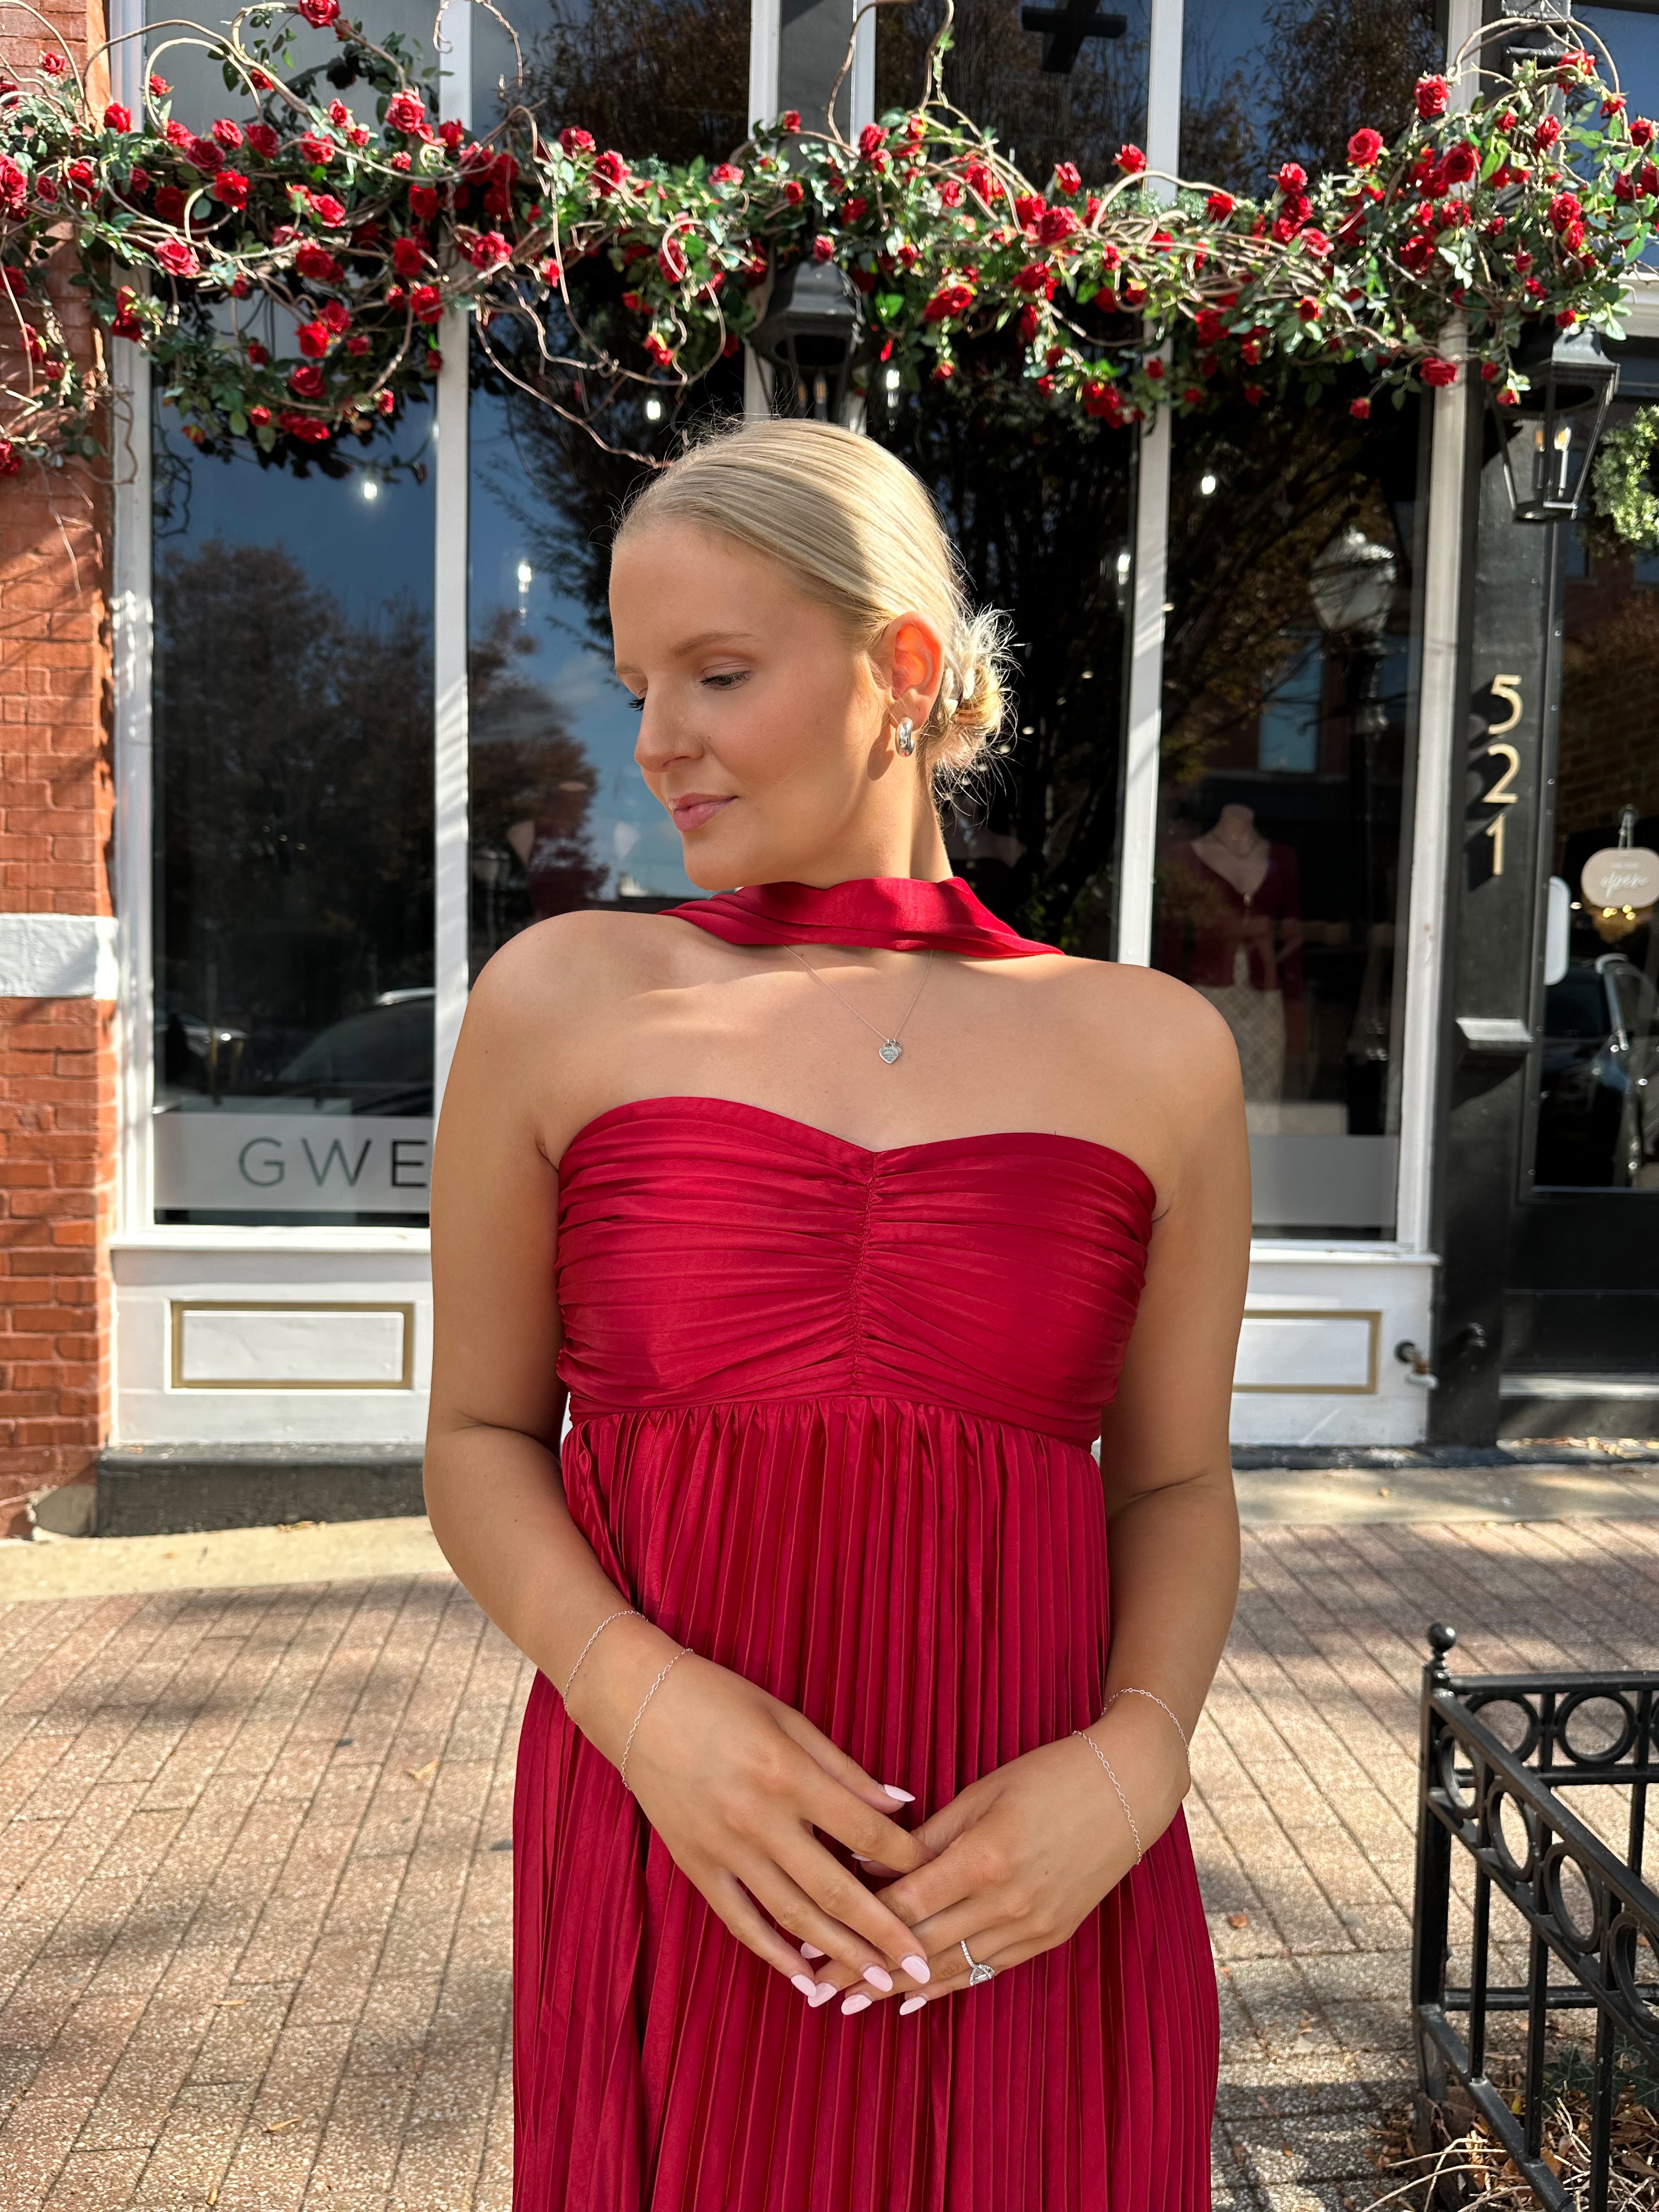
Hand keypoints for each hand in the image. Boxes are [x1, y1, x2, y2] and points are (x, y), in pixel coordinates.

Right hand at [571, 1628, 940, 2005]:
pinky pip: (741, 1921)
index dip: (903, 1856)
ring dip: (839, 1952)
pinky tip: (805, 1979)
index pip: (861, 1828)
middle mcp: (758, 1818)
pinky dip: (774, 1955)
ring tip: (878, 1980)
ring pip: (792, 1915)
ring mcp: (725, 1848)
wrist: (639, 1705)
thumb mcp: (788, 1719)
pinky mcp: (697, 1867)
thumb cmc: (720, 1699)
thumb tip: (901, 1803)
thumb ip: (844, 1768)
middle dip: (883, 1930)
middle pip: (834, 1887)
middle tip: (922, 1963)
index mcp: (787, 1773)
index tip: (935, 1876)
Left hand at [796, 1702, 1189, 2014]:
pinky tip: (915, 1999)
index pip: (903, 1907)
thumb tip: (867, 1865)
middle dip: (865, 1971)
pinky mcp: (1050, 1937)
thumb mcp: (981, 1792)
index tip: (814, 1953)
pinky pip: (988, 1969)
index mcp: (983, 1857)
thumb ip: (925, 1836)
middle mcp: (1006, 1901)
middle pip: (919, 1946)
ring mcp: (1032, 1925)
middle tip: (818, 1990)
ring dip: (899, 1989)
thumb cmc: (1047, 1775)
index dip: (854, 1933)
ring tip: (854, 2002)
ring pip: (952, 1967)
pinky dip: (948, 1985)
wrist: (1127, 1788)